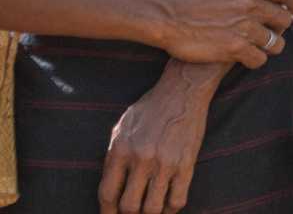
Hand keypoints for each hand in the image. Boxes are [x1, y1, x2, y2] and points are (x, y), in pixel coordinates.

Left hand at [98, 62, 221, 213]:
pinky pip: (177, 201)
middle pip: (128, 207)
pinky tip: (166, 207)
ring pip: (152, 210)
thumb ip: (113, 156)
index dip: (106, 212)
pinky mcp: (186, 165)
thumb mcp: (122, 127)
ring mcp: (165, 163)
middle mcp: (141, 159)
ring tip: (148, 211)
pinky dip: (170, 210)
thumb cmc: (149, 108)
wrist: (181, 91)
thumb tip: (109, 188)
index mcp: (121, 149)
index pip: (107, 193)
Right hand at [152, 0, 292, 68]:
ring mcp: (244, 28)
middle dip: (281, 27)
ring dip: (270, 46)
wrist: (165, 15)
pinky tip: (248, 57)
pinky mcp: (234, 48)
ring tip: (262, 46)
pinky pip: (258, 59)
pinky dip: (255, 60)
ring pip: (274, 43)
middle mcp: (251, 6)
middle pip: (284, 20)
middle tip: (273, 30)